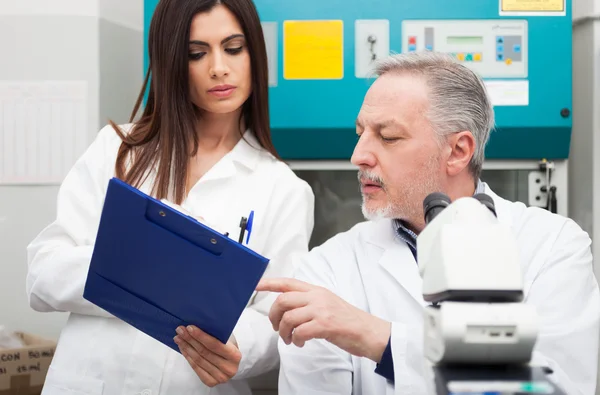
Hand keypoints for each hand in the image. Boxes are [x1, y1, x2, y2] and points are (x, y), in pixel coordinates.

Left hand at [174, 325, 240, 386]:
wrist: (231, 362)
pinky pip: (196, 368)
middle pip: (204, 352)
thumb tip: (198, 323)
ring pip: (198, 360)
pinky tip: (183, 348)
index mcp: (235, 355)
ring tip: (178, 338)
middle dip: (190, 340)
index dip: (201, 336)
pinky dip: (187, 357)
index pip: (215, 345)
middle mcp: (229, 368)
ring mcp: (220, 377)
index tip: (189, 327)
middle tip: (180, 330)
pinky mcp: (211, 382)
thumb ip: (217, 333)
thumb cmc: (228, 346)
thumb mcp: (228, 338)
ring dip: (186, 347)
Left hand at [256, 278, 390, 362]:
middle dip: (274, 316)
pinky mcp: (325, 324)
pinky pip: (299, 332)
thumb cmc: (347, 321)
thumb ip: (309, 302)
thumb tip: (287, 308)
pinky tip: (300, 343)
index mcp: (316, 290)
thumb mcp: (327, 304)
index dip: (269, 283)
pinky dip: (295, 340)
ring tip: (290, 340)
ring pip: (289, 317)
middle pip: (283, 300)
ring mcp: (321, 310)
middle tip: (277, 328)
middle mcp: (317, 297)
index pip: (288, 282)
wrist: (368, 332)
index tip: (255, 285)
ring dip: (284, 332)